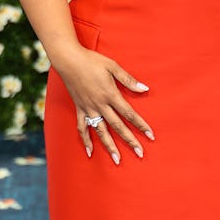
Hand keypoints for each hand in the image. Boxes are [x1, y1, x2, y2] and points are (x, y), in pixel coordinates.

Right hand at [56, 46, 153, 164]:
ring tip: (117, 160)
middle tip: (140, 153)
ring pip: (101, 131)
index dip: (141, 125)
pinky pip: (82, 128)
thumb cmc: (92, 61)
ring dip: (109, 146)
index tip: (151, 136)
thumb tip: (145, 89)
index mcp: (110, 94)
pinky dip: (86, 140)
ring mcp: (88, 108)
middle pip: (118, 126)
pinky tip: (90, 152)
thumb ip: (128, 80)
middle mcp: (100, 105)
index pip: (129, 114)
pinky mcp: (79, 109)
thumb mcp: (113, 66)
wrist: (68, 59)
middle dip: (130, 141)